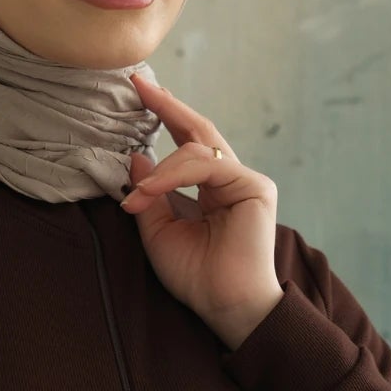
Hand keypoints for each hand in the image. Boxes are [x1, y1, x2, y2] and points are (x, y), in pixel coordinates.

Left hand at [121, 74, 282, 349]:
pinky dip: (174, 175)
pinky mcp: (254, 187)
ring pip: (197, 149)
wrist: (225, 306)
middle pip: (197, 131)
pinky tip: (151, 192)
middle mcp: (230, 180)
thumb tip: (136, 156)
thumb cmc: (196, 277)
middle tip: (138, 84)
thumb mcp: (159, 232)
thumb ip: (150, 194)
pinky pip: (207, 166)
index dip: (164, 115)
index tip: (136, 91)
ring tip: (138, 196)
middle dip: (167, 105)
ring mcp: (245, 181)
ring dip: (161, 170)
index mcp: (210, 189)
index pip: (186, 143)